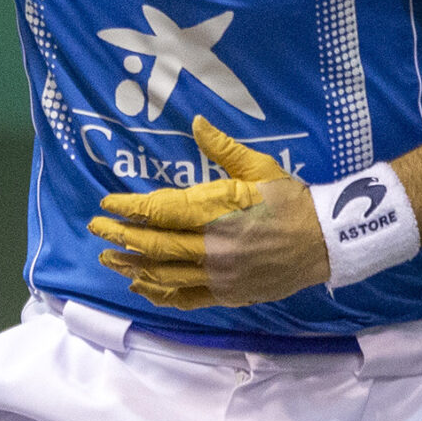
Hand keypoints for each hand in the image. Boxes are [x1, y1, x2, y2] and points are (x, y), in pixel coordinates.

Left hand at [89, 118, 330, 309]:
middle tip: (97, 229)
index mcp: (216, 212)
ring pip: (163, 276)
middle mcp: (212, 247)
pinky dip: (159, 294)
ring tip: (109, 259)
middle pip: (154, 245)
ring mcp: (218, 275)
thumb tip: (196, 122)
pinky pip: (184, 298)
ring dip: (131, 267)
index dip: (128, 208)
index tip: (107, 203)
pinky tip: (142, 287)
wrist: (324, 242)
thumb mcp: (259, 167)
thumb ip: (222, 147)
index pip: (159, 211)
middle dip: (120, 237)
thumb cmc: (290, 201)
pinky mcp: (227, 294)